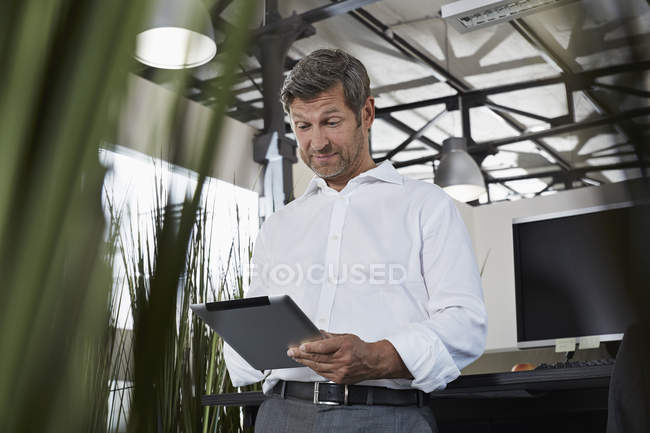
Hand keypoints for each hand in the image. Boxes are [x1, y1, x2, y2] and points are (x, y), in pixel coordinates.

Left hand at [287, 331, 412, 383]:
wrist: (373, 362)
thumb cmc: (360, 348)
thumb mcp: (346, 337)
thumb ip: (330, 337)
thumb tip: (316, 334)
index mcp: (344, 346)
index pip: (324, 347)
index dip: (311, 347)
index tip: (300, 346)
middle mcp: (343, 360)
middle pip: (318, 358)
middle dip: (302, 355)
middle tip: (291, 351)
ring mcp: (341, 371)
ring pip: (318, 367)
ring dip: (305, 362)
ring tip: (295, 357)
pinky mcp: (339, 379)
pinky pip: (322, 373)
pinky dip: (314, 368)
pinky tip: (307, 363)